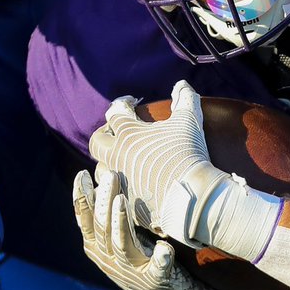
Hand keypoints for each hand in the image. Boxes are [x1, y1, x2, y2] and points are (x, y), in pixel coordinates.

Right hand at [73, 165, 215, 289]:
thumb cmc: (136, 257)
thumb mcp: (114, 238)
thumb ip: (106, 214)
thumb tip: (100, 175)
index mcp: (97, 247)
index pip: (85, 221)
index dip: (82, 198)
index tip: (83, 174)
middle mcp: (108, 259)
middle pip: (102, 227)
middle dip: (104, 200)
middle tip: (110, 175)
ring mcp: (130, 270)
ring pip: (121, 245)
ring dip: (120, 223)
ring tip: (122, 201)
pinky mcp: (154, 279)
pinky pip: (156, 269)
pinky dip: (160, 259)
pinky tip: (164, 248)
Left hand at [88, 80, 219, 243]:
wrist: (192, 196)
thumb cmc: (188, 153)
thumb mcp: (189, 120)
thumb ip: (185, 98)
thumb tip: (182, 84)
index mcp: (128, 134)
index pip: (115, 112)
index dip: (123, 104)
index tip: (132, 103)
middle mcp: (116, 157)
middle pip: (97, 142)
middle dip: (104, 133)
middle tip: (117, 133)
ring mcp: (118, 183)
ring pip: (100, 171)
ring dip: (109, 163)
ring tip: (121, 162)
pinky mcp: (125, 204)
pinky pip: (113, 195)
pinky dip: (119, 188)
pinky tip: (131, 186)